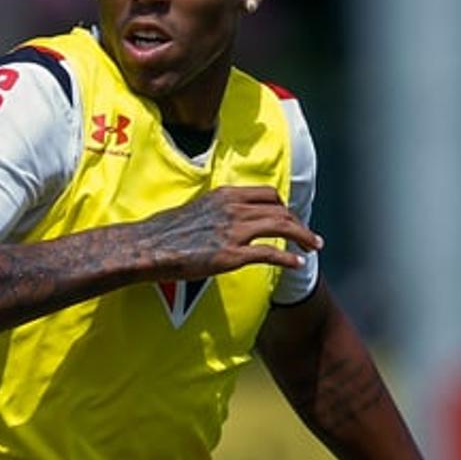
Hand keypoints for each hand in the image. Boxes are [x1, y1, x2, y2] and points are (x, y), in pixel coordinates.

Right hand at [140, 185, 321, 281]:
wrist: (148, 246)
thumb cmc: (164, 232)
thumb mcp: (194, 209)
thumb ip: (216, 212)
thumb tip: (223, 222)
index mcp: (225, 195)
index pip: (267, 195)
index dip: (283, 207)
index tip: (289, 218)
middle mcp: (234, 209)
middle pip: (280, 211)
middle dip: (299, 224)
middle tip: (310, 237)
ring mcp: (234, 231)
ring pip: (282, 228)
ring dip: (302, 237)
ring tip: (312, 247)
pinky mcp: (231, 255)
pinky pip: (270, 254)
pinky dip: (287, 258)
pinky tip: (296, 264)